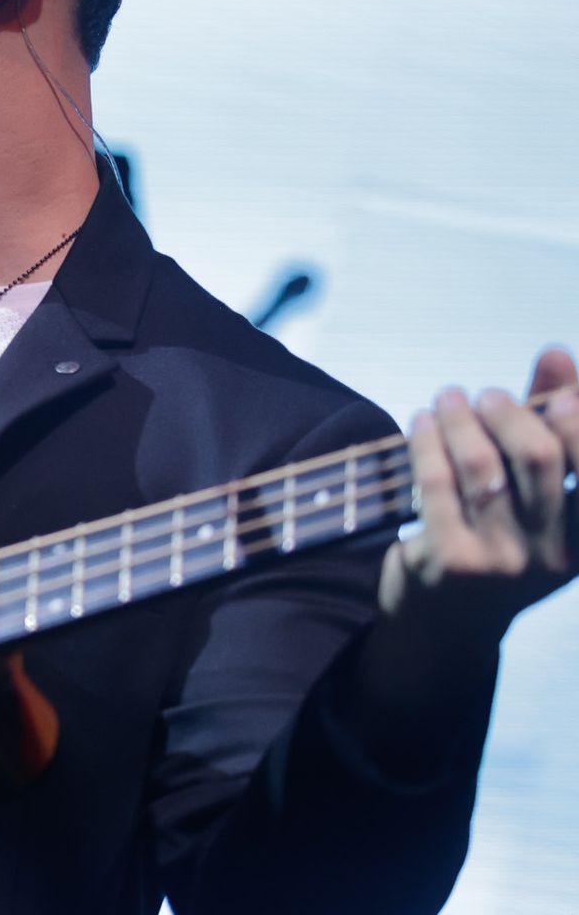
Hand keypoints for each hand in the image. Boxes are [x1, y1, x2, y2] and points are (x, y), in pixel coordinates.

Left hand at [378, 347, 578, 651]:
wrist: (443, 629)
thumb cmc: (496, 545)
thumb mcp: (535, 501)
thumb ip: (550, 427)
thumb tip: (557, 353)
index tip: (560, 396)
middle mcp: (553, 556)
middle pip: (539, 457)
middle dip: (511, 413)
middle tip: (487, 395)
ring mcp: (501, 562)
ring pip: (482, 465)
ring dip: (462, 419)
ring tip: (449, 398)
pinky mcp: (449, 562)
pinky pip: (436, 483)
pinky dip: (428, 440)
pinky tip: (422, 422)